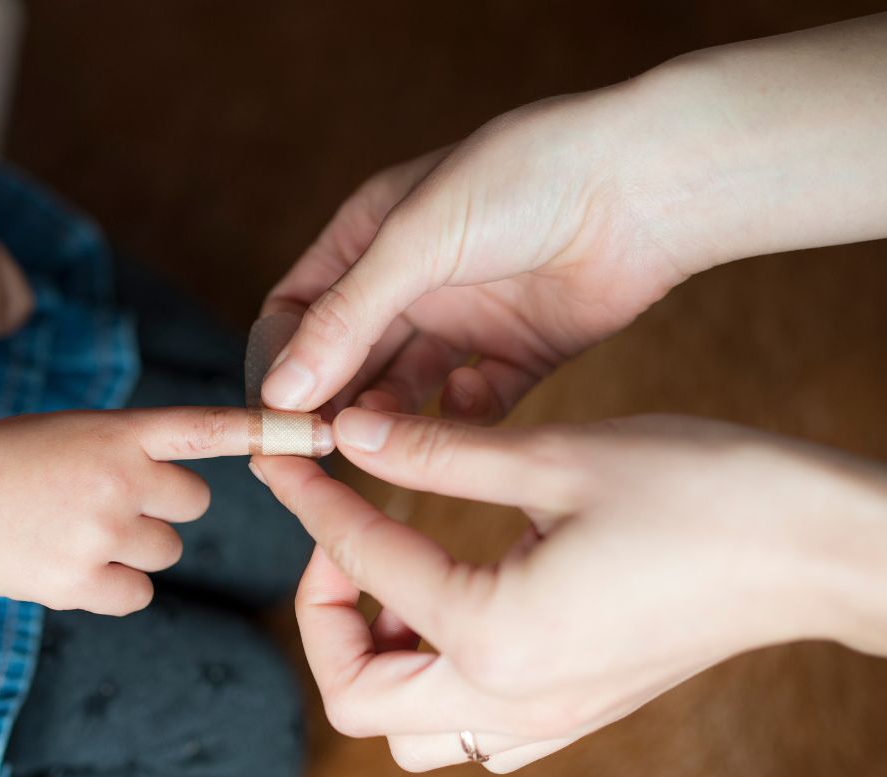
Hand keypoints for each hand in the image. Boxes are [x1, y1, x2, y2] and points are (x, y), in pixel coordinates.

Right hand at [0, 406, 253, 614]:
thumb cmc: (2, 460)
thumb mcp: (70, 431)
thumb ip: (127, 447)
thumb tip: (176, 487)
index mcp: (117, 430)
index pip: (209, 429)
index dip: (269, 431)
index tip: (322, 433)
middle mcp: (119, 478)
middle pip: (195, 503)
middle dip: (164, 506)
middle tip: (109, 501)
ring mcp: (101, 532)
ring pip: (167, 551)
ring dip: (136, 546)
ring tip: (78, 531)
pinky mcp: (81, 582)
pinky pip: (138, 593)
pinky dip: (114, 587)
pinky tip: (72, 565)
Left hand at [255, 410, 886, 771]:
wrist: (821, 552)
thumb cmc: (707, 496)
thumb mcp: (559, 458)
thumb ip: (437, 453)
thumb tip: (352, 434)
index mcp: (495, 633)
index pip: (360, 563)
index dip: (309, 503)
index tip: (281, 457)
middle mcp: (510, 699)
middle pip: (355, 695)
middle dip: (322, 615)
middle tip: (342, 538)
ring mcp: (546, 719)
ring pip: (407, 727)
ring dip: (378, 655)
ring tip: (396, 574)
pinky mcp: (575, 711)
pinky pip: (469, 728)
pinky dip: (434, 677)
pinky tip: (457, 604)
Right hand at [261, 14, 886, 419]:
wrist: (645, 184)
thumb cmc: (524, 181)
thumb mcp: (417, 241)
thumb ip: (347, 317)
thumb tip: (281, 390)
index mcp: (371, 239)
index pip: (296, 311)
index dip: (278, 361)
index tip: (276, 415)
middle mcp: (411, 282)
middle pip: (345, 359)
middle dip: (329, 403)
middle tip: (322, 450)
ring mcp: (466, 318)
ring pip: (405, 388)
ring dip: (388, 418)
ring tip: (381, 445)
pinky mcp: (519, 351)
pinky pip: (476, 404)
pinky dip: (463, 418)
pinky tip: (466, 409)